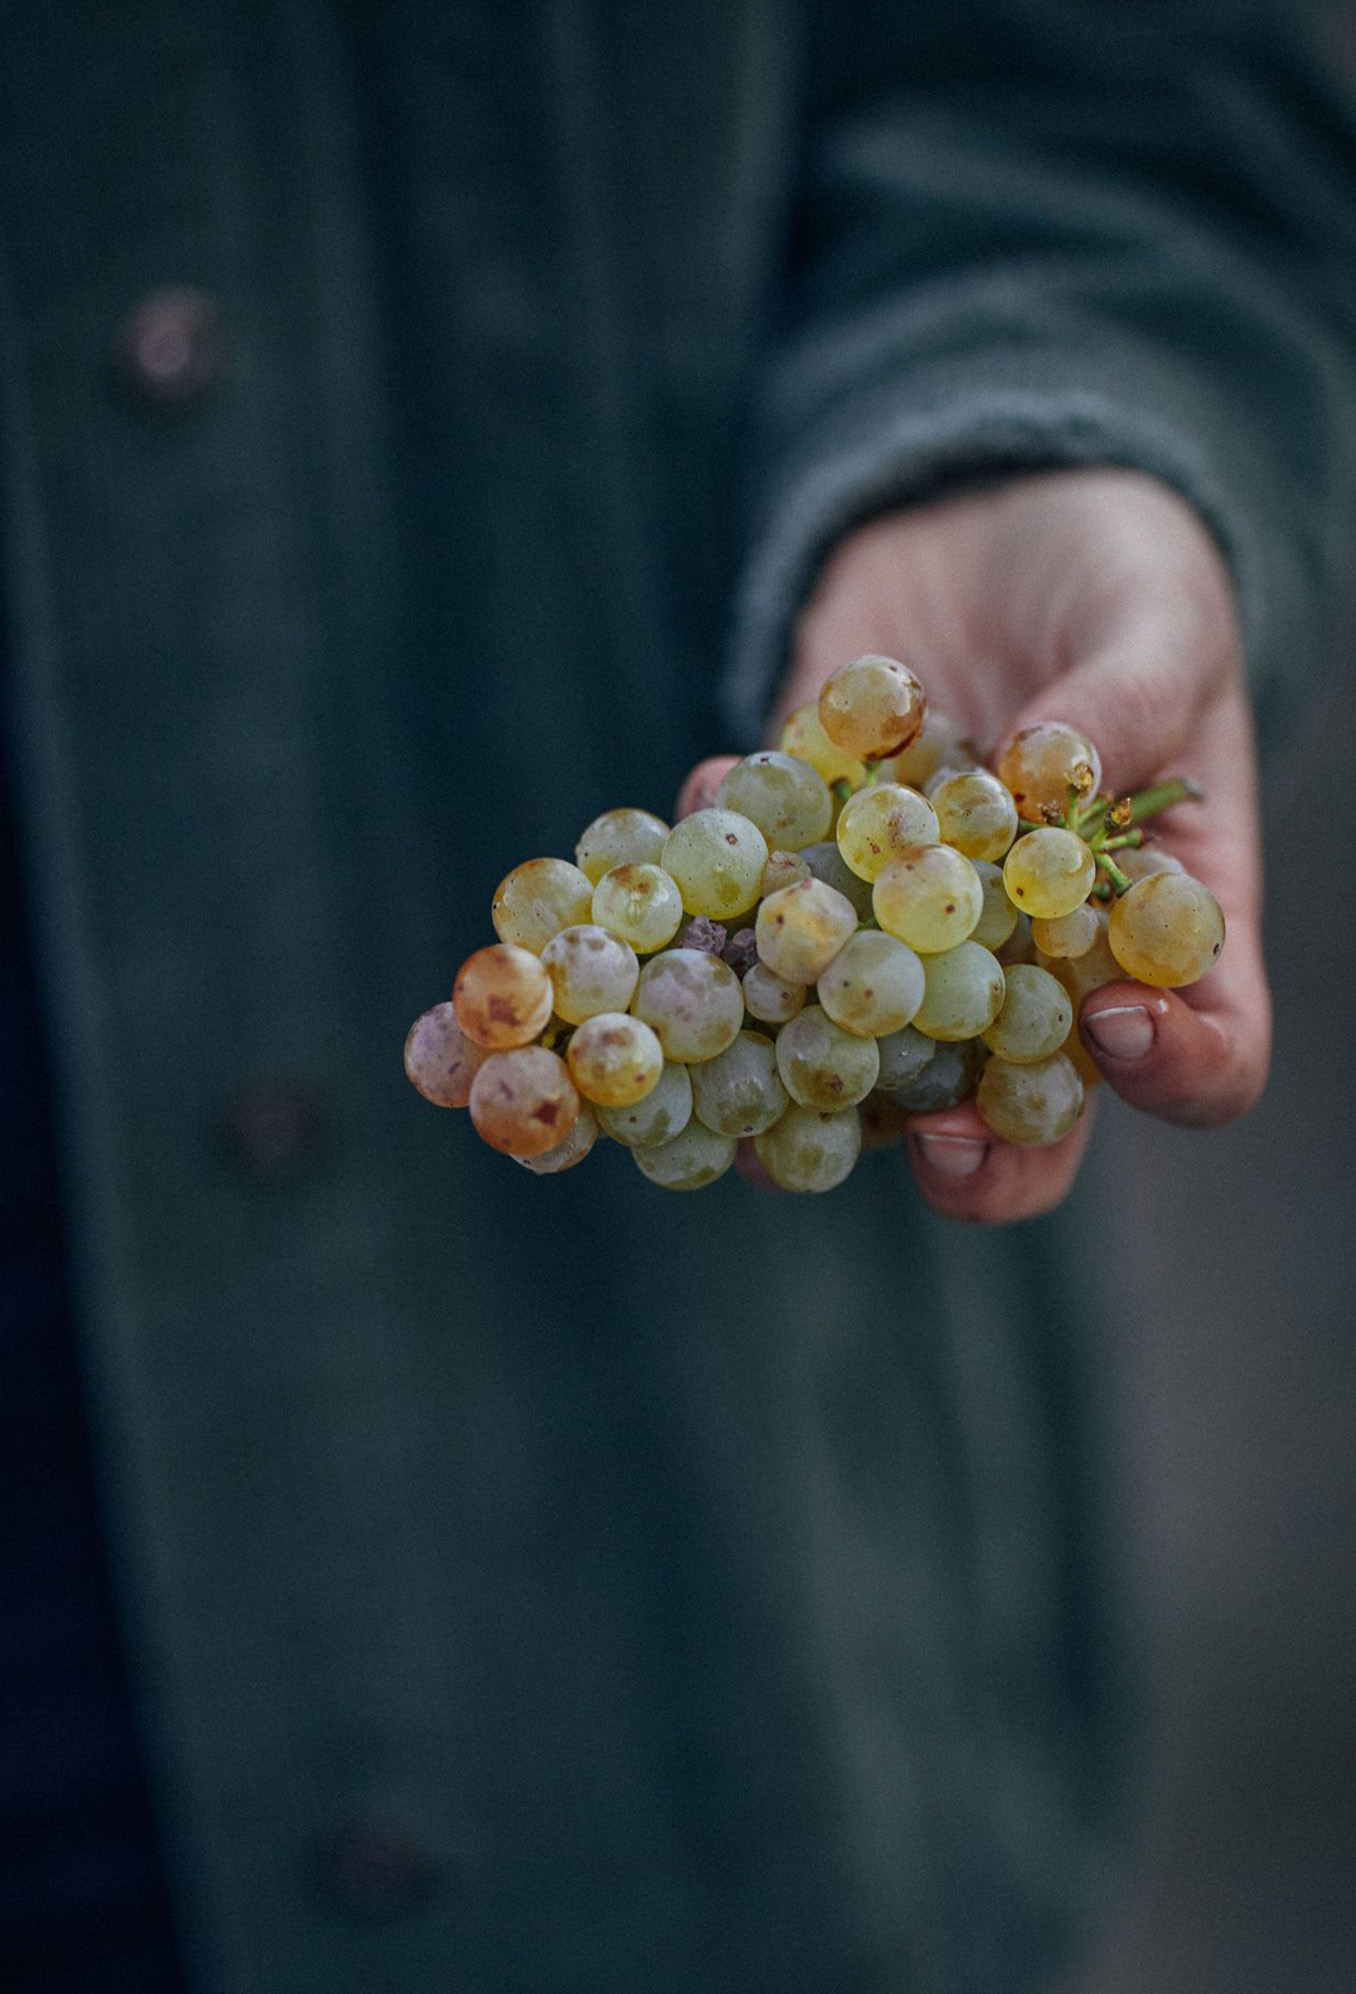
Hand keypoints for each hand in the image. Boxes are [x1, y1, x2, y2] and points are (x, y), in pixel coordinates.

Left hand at [679, 468, 1270, 1221]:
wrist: (982, 521)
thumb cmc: (1115, 572)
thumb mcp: (1152, 611)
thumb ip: (1127, 695)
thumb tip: (1056, 774)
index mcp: (1162, 919)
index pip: (1211, 1045)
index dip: (1178, 1066)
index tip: (1119, 1026)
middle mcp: (1038, 962)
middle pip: (1031, 1111)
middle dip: (981, 1156)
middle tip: (932, 1145)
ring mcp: (913, 933)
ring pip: (871, 1061)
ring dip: (804, 1082)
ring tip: (749, 1074)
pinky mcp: (813, 875)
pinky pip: (761, 917)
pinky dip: (718, 880)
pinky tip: (707, 792)